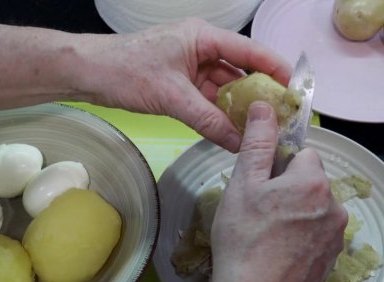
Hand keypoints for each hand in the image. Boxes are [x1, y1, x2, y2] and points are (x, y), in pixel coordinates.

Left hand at [74, 18, 290, 152]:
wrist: (89, 74)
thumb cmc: (126, 70)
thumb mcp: (172, 96)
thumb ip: (207, 120)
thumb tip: (238, 142)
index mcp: (202, 37)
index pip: (249, 51)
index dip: (274, 69)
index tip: (294, 89)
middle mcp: (200, 49)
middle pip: (239, 72)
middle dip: (258, 94)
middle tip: (279, 117)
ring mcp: (190, 67)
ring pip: (223, 89)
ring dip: (237, 108)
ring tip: (259, 130)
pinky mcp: (179, 84)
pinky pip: (206, 100)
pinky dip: (217, 115)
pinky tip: (231, 131)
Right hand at [166, 102, 347, 281]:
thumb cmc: (244, 239)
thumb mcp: (243, 185)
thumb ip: (257, 142)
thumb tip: (266, 104)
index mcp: (314, 182)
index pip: (302, 154)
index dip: (277, 166)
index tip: (259, 185)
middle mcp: (334, 206)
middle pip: (309, 183)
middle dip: (288, 191)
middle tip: (257, 212)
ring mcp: (336, 237)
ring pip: (313, 211)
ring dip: (295, 215)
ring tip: (265, 238)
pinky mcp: (332, 261)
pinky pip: (316, 236)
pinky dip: (300, 240)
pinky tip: (277, 256)